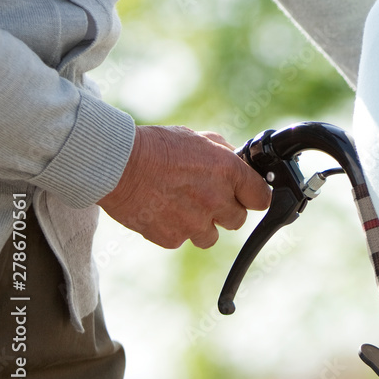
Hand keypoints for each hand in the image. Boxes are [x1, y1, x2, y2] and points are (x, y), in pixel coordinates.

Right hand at [98, 125, 271, 248]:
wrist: (117, 164)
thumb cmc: (157, 146)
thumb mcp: (198, 139)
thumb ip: (224, 154)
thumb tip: (239, 162)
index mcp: (229, 172)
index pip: (262, 198)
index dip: (254, 197)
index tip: (247, 196)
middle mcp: (216, 199)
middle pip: (238, 220)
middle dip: (226, 211)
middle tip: (207, 198)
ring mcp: (195, 222)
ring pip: (211, 236)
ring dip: (201, 225)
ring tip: (181, 206)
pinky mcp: (172, 238)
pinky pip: (182, 240)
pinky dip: (174, 229)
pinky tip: (161, 211)